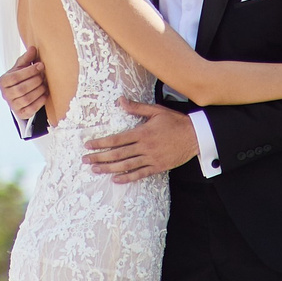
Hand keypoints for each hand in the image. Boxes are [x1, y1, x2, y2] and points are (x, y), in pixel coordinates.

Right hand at [0, 47, 47, 121]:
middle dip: (36, 81)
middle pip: (22, 88)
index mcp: (2, 81)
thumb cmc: (20, 78)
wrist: (19, 95)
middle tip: (44, 76)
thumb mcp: (21, 67)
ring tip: (45, 84)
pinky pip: (31, 108)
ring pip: (27, 98)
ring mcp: (12, 105)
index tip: (41, 65)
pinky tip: (45, 94)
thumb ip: (26, 58)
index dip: (29, 71)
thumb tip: (33, 48)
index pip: (15, 77)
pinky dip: (40, 101)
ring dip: (39, 90)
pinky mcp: (21, 113)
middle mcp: (5, 94)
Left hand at [83, 99, 198, 182]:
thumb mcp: (156, 111)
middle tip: (85, 160)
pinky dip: (127, 178)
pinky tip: (116, 179)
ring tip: (95, 170)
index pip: (117, 139)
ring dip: (109, 168)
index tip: (88, 145)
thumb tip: (120, 101)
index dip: (101, 143)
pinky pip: (140, 174)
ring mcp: (151, 158)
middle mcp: (145, 147)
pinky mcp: (158, 167)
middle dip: (100, 157)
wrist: (196, 136)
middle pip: (118, 154)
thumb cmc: (175, 121)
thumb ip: (137, 108)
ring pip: (126, 166)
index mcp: (142, 133)